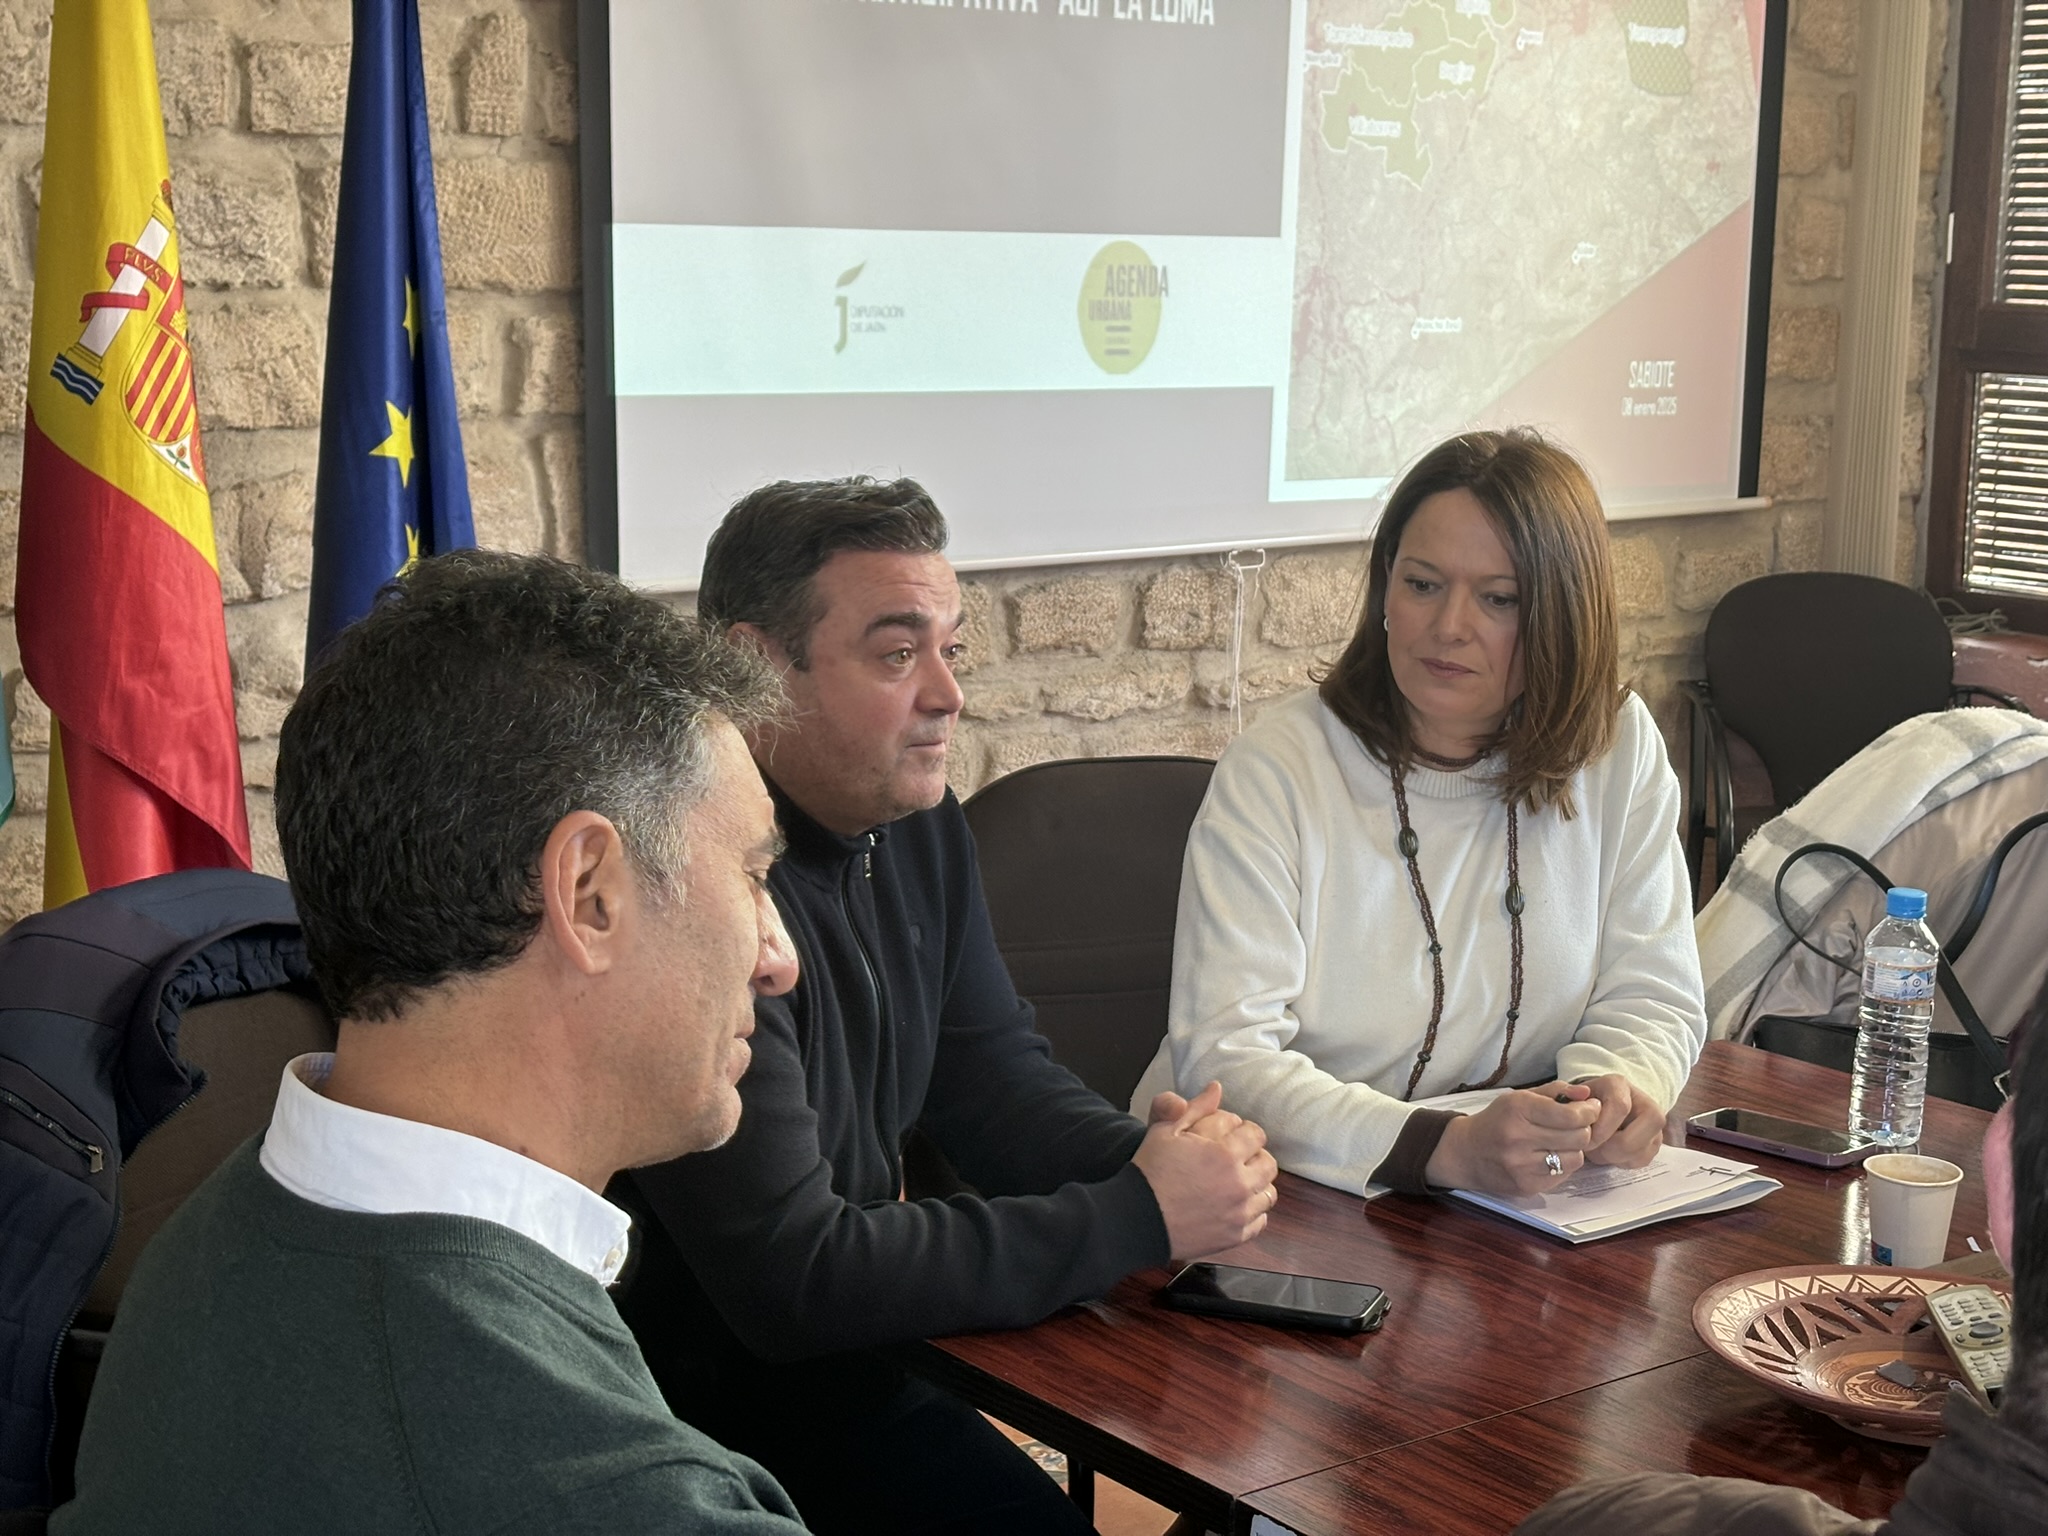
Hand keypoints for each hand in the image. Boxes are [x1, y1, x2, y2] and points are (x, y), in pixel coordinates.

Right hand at [1132, 1081, 1278, 1259]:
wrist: (1137, 1219)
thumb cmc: (1150, 1172)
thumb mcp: (1166, 1130)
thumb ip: (1196, 1108)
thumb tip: (1216, 1088)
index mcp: (1224, 1153)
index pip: (1256, 1134)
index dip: (1241, 1132)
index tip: (1227, 1137)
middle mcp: (1239, 1182)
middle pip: (1268, 1163)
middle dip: (1253, 1156)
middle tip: (1232, 1158)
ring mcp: (1240, 1211)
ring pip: (1269, 1192)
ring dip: (1256, 1183)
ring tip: (1235, 1182)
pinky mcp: (1236, 1235)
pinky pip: (1261, 1220)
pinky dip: (1252, 1211)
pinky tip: (1234, 1205)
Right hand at [1422, 1083, 1599, 1194]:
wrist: (1466, 1153)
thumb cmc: (1497, 1121)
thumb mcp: (1520, 1097)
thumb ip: (1556, 1091)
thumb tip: (1587, 1093)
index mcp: (1517, 1110)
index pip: (1571, 1115)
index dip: (1589, 1111)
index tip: (1590, 1108)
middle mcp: (1518, 1139)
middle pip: (1578, 1137)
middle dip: (1583, 1128)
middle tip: (1576, 1125)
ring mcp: (1521, 1166)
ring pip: (1575, 1158)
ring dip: (1573, 1148)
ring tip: (1560, 1142)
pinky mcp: (1526, 1186)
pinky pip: (1563, 1175)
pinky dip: (1562, 1165)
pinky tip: (1548, 1156)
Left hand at [1576, 1074, 1664, 1167]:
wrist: (1600, 1106)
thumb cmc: (1583, 1103)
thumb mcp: (1572, 1095)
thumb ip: (1569, 1095)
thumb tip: (1576, 1096)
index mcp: (1620, 1085)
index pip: (1619, 1107)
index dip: (1600, 1129)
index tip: (1585, 1139)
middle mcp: (1645, 1103)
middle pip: (1631, 1139)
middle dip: (1606, 1150)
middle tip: (1591, 1148)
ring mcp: (1654, 1125)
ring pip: (1637, 1153)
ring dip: (1612, 1157)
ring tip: (1598, 1148)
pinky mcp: (1656, 1144)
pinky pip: (1640, 1161)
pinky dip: (1622, 1162)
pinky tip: (1610, 1152)